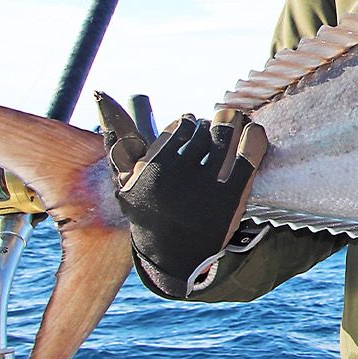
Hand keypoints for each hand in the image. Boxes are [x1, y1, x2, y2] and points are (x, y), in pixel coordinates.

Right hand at [94, 91, 266, 295]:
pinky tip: (255, 131)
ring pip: (224, 138)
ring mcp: (203, 189)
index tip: (193, 126)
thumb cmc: (150, 216)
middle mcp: (174, 178)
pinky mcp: (230, 199)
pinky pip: (247, 156)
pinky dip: (254, 137)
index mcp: (150, 171)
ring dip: (233, 124)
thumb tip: (102, 99)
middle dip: (213, 124)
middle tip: (218, 125)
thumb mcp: (126, 186)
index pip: (179, 129)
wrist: (174, 259)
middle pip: (204, 131)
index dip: (189, 123)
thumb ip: (119, 148)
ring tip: (235, 125)